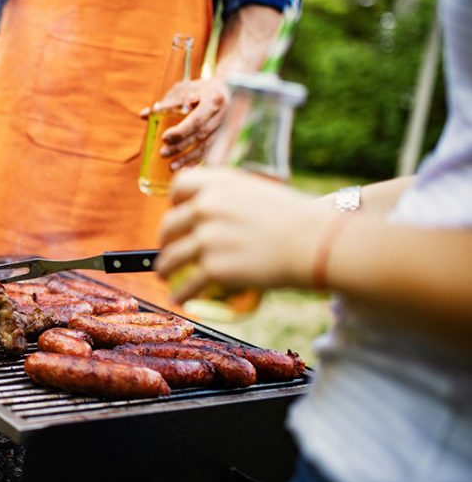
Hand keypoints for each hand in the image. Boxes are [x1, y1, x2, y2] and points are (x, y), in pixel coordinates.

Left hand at [138, 77, 230, 170]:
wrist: (229, 88)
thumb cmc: (201, 89)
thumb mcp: (184, 89)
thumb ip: (166, 103)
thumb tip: (144, 115)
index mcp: (213, 99)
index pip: (197, 119)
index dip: (181, 131)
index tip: (164, 138)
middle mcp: (224, 114)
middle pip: (201, 135)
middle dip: (181, 146)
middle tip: (163, 153)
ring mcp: (228, 127)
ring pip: (208, 146)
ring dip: (188, 158)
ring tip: (171, 167)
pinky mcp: (228, 136)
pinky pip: (213, 152)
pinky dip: (198, 161)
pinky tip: (186, 169)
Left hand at [155, 167, 331, 301]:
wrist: (315, 242)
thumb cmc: (297, 219)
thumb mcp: (258, 191)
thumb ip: (230, 198)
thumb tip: (212, 212)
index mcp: (217, 183)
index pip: (180, 186)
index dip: (175, 203)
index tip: (177, 213)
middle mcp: (206, 207)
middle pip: (169, 225)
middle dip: (166, 240)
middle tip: (169, 249)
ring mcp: (207, 238)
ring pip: (172, 257)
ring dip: (166, 268)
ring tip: (166, 275)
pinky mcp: (213, 268)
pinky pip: (187, 284)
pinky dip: (181, 294)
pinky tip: (179, 298)